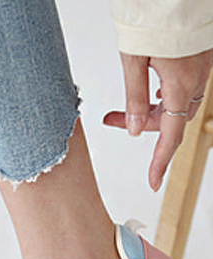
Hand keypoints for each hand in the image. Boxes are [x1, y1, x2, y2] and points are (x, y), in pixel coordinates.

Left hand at [103, 49, 212, 191]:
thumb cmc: (154, 21)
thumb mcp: (134, 62)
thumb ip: (133, 99)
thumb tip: (131, 129)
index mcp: (181, 85)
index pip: (171, 135)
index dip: (160, 161)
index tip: (153, 182)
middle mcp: (196, 79)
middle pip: (172, 120)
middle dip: (142, 126)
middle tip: (110, 120)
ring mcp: (201, 69)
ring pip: (177, 105)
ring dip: (151, 111)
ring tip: (120, 107)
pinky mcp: (199, 59)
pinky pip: (184, 88)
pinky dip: (165, 97)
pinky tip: (150, 90)